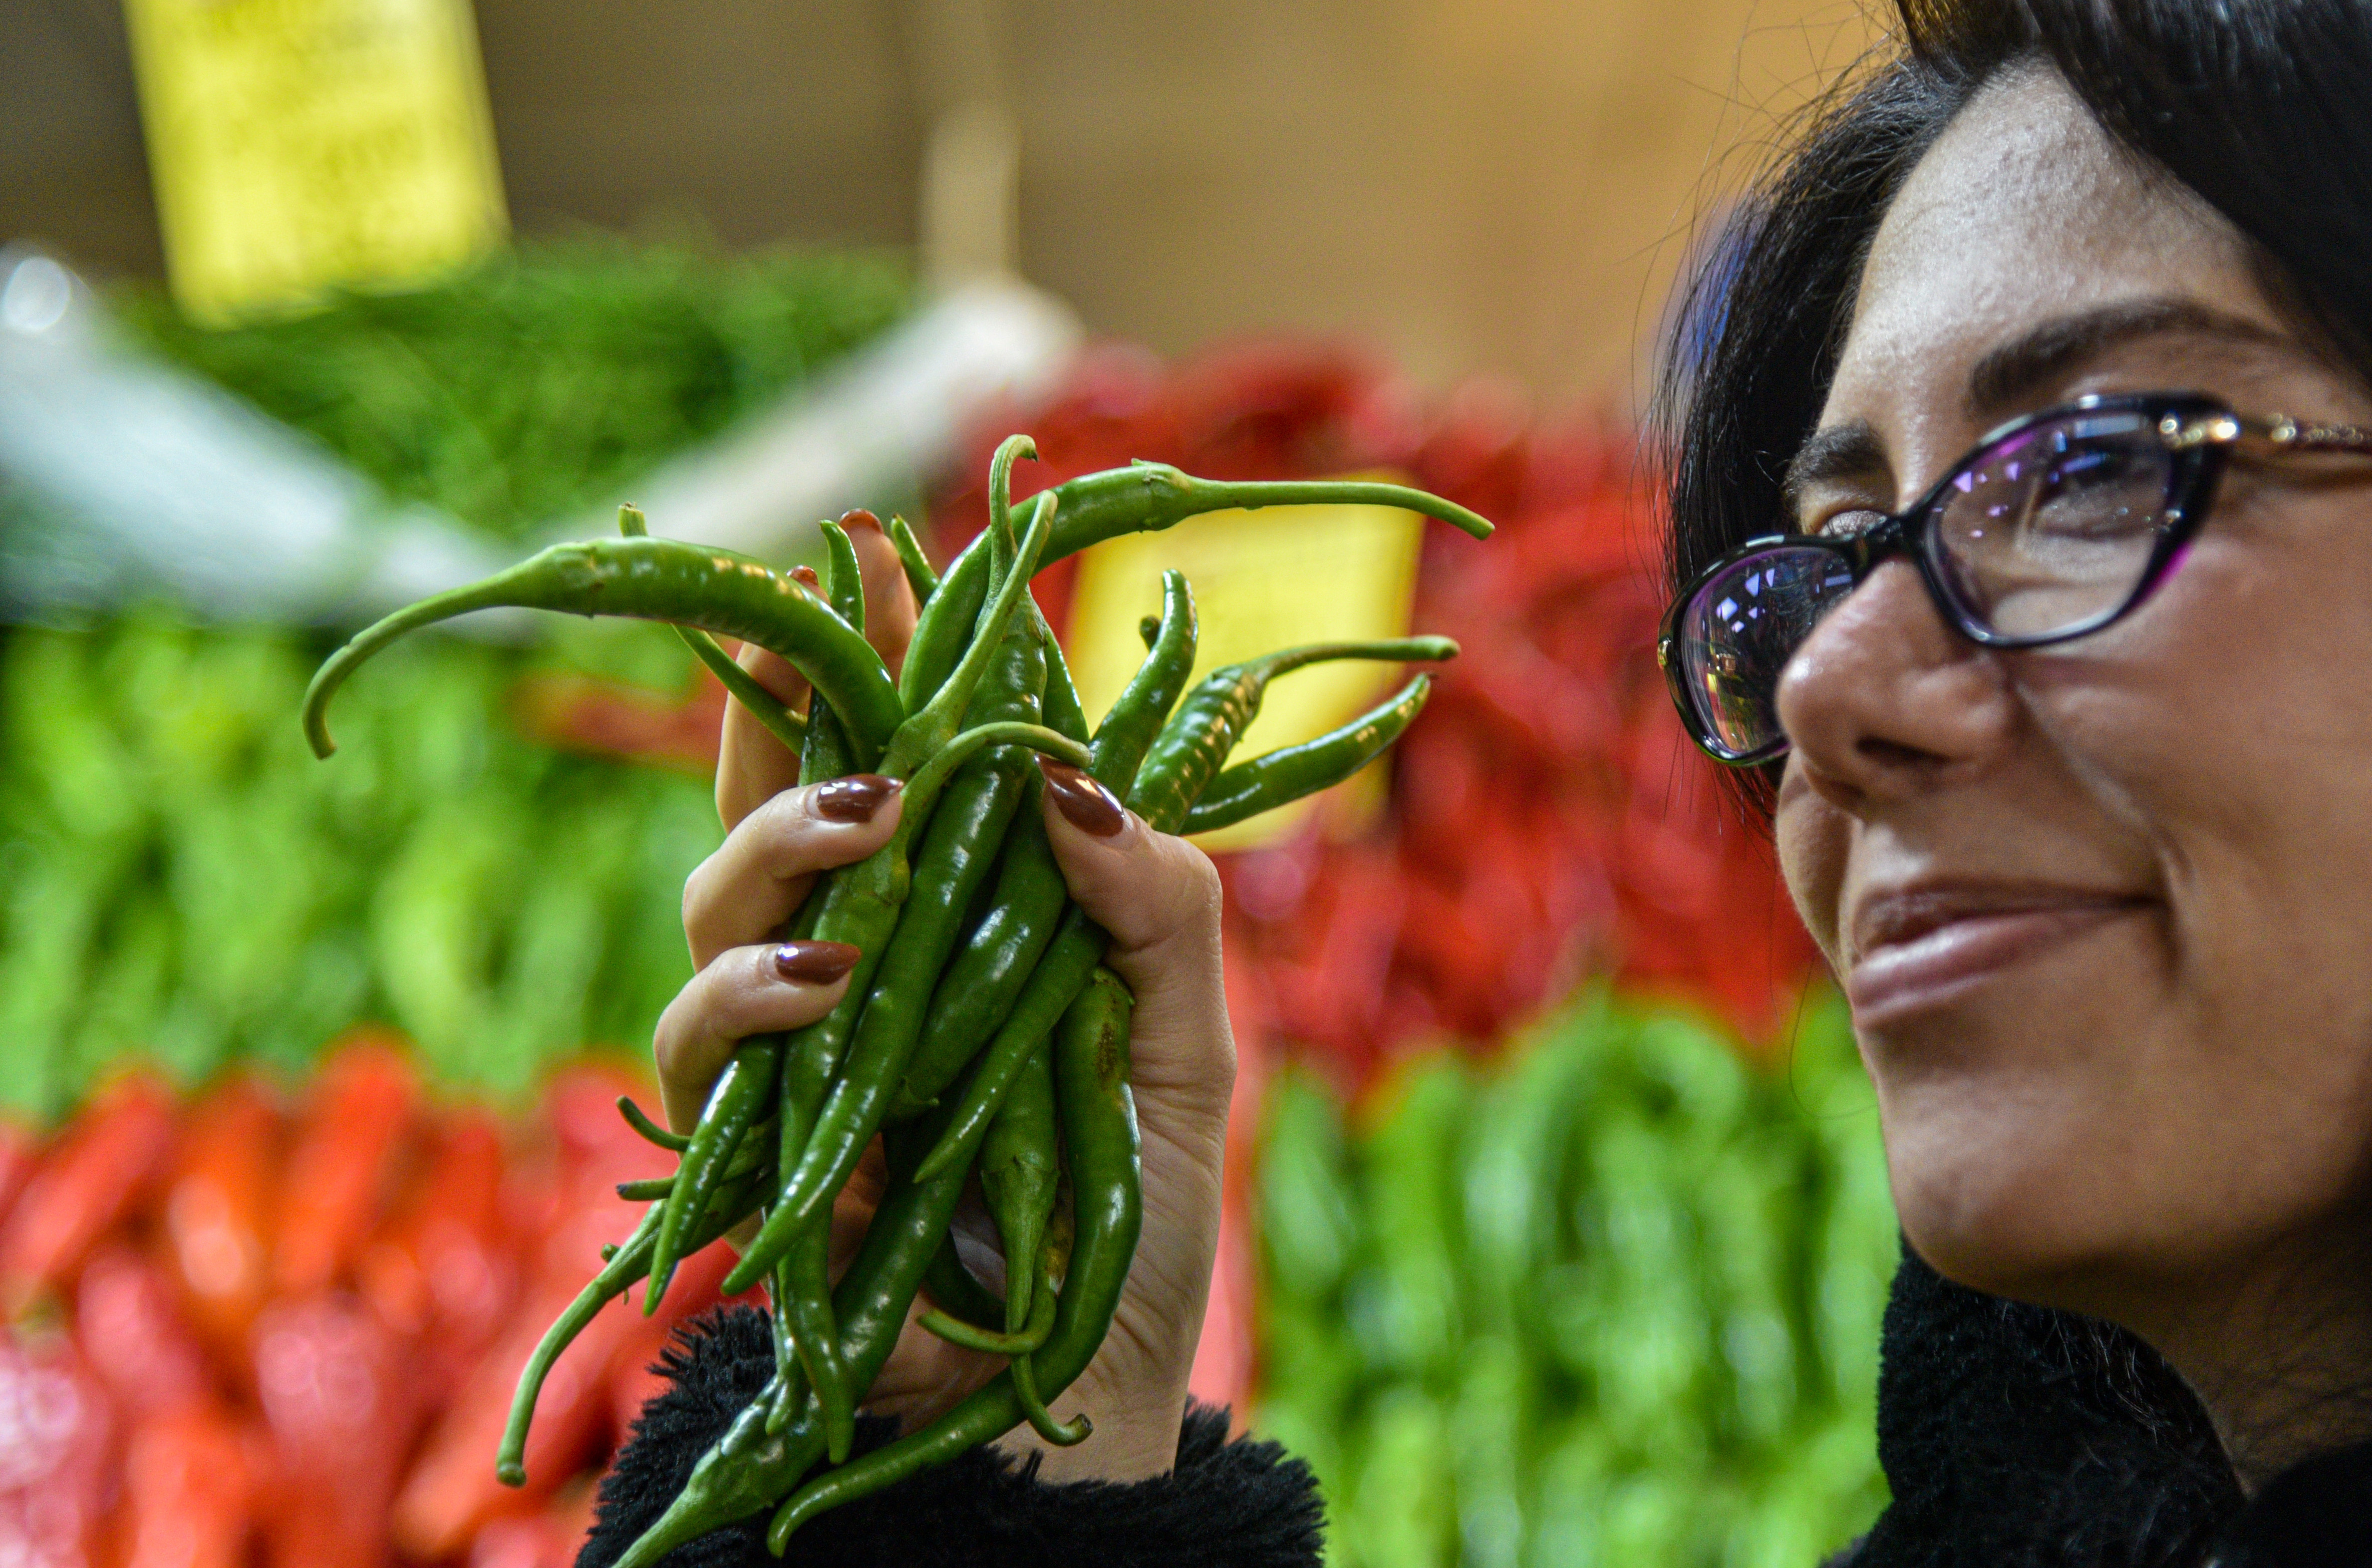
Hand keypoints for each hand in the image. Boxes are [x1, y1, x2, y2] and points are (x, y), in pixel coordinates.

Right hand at [653, 516, 1233, 1484]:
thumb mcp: (1184, 1044)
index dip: (867, 656)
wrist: (1088, 1390)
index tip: (871, 549)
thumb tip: (1063, 780)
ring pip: (708, 902)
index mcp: (958, 925)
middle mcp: (858, 965)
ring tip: (870, 814)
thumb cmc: (1135, 1215)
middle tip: (829, 613)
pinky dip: (745, 991)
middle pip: (770, 801)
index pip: (892, 761)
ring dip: (775, 837)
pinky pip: (695, 1043)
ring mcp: (795, 1048)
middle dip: (779, 697)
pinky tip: (824, 975)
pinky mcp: (751, 1138)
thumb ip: (1155, 906)